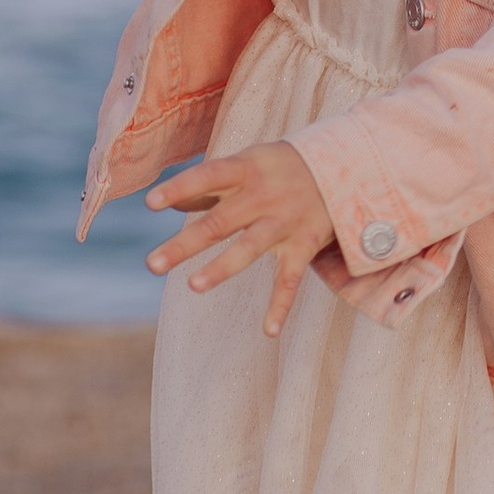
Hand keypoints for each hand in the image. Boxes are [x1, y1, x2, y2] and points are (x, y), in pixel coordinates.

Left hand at [145, 142, 339, 336]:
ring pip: (250, 248)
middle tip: (152, 265)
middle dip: (185, 244)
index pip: (207, 176)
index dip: (179, 188)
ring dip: (222, 268)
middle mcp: (263, 196)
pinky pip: (291, 279)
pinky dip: (282, 305)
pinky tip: (268, 331)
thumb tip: (167, 203)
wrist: (343, 165)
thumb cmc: (279, 166)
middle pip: (219, 222)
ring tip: (193, 286)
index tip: (150, 203)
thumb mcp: (246, 162)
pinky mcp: (304, 244)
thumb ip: (208, 184)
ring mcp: (284, 222)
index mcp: (245, 169)